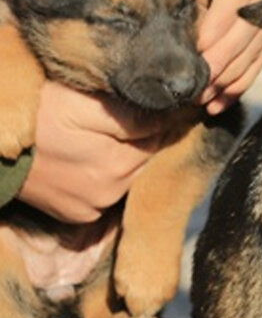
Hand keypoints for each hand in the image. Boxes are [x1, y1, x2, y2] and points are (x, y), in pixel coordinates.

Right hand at [18, 82, 163, 223]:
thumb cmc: (36, 116)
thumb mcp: (84, 104)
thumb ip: (132, 115)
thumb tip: (169, 118)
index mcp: (118, 165)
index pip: (159, 135)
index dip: (155, 116)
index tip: (142, 102)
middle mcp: (111, 193)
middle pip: (145, 157)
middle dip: (138, 137)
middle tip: (110, 118)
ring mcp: (93, 207)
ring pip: (128, 174)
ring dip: (122, 156)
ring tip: (95, 136)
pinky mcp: (77, 214)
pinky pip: (107, 191)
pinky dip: (104, 175)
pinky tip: (85, 158)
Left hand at [168, 0, 261, 113]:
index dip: (224, 18)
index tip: (200, 45)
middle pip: (253, 20)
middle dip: (227, 54)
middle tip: (200, 79)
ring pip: (258, 42)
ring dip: (233, 73)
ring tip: (204, 96)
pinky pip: (260, 54)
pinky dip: (241, 80)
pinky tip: (219, 101)